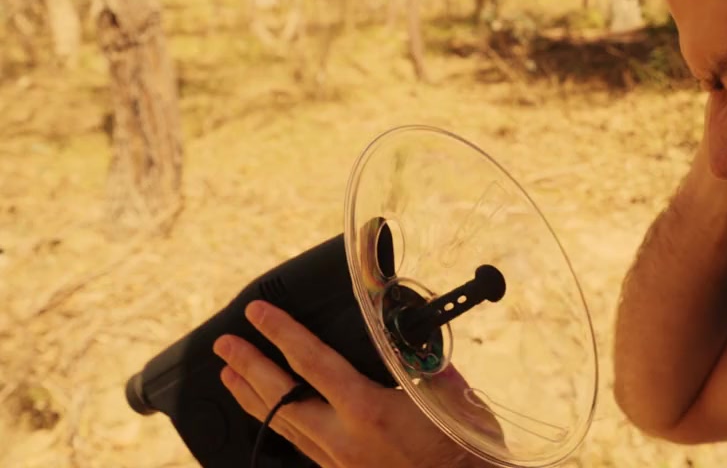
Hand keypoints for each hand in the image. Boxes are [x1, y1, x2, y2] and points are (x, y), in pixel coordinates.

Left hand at [214, 300, 491, 467]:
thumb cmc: (464, 447)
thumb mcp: (450, 394)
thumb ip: (422, 361)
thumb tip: (407, 331)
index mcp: (368, 410)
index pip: (312, 363)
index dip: (281, 334)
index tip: (258, 313)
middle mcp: (344, 439)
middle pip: (280, 398)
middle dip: (248, 367)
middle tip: (224, 345)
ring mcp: (339, 462)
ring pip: (283, 425)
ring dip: (253, 397)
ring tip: (229, 377)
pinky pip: (300, 446)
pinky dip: (280, 425)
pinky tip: (272, 417)